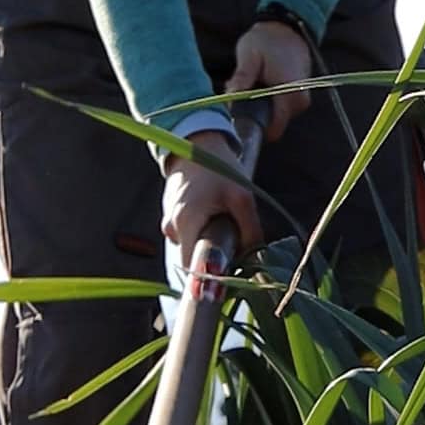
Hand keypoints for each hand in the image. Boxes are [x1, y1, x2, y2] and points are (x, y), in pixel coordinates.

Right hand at [161, 130, 262, 270]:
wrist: (196, 141)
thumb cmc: (218, 166)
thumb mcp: (242, 196)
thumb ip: (250, 230)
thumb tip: (256, 258)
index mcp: (185, 223)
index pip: (192, 268)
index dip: (209, 279)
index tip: (227, 282)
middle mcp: (171, 227)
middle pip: (193, 260)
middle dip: (214, 260)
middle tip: (235, 248)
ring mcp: (168, 222)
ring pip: (192, 247)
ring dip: (210, 244)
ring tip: (226, 225)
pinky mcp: (172, 216)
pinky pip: (189, 235)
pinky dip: (203, 232)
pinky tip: (215, 218)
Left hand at [227, 21, 311, 142]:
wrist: (287, 27)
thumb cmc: (267, 40)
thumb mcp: (249, 56)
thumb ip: (242, 78)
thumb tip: (230, 98)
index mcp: (289, 94)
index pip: (273, 129)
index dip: (252, 125)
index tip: (237, 113)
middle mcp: (299, 102)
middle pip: (272, 123)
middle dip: (252, 112)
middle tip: (238, 91)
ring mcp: (301, 99)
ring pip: (275, 115)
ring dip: (259, 104)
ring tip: (249, 82)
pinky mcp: (298, 95)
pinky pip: (280, 106)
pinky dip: (267, 99)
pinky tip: (259, 82)